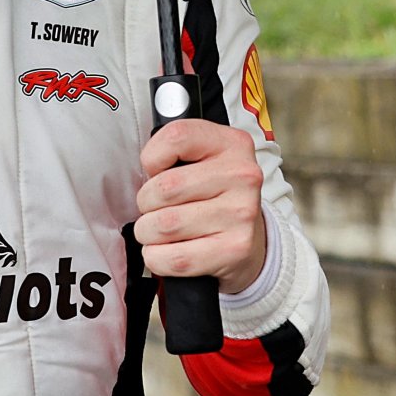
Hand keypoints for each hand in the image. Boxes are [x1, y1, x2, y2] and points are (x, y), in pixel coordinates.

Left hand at [135, 119, 268, 293]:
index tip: (155, 170)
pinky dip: (158, 258)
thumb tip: (144, 174)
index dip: (152, 156)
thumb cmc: (215, 195)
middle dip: (145, 202)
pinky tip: (168, 250)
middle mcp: (242, 176)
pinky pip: (174, 258)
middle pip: (164, 187)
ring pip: (164, 225)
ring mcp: (240, 214)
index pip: (176, 137)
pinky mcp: (234, 249)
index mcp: (232, 144)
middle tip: (154, 207)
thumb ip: (175, 152)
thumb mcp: (204, 158)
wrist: (250, 237)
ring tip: (159, 230)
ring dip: (148, 232)